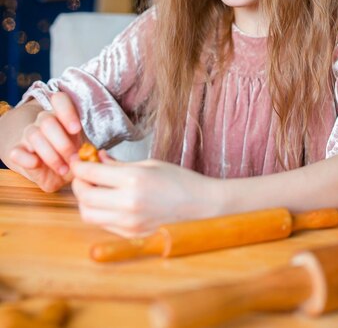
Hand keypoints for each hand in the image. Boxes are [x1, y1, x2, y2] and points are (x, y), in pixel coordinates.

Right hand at [9, 92, 82, 191]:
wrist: (48, 168)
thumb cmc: (69, 156)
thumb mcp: (82, 151)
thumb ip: (88, 151)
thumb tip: (94, 154)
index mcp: (62, 115)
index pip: (60, 99)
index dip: (67, 112)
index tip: (76, 130)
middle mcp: (43, 121)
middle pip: (48, 121)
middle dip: (63, 143)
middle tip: (74, 159)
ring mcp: (28, 135)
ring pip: (34, 135)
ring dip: (50, 155)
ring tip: (63, 169)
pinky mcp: (18, 152)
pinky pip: (16, 151)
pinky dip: (25, 158)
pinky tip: (36, 164)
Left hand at [71, 153, 221, 236]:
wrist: (201, 206)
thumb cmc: (179, 181)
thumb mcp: (149, 164)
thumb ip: (119, 165)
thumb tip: (97, 159)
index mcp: (133, 180)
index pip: (91, 174)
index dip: (79, 165)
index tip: (78, 160)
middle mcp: (128, 204)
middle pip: (84, 197)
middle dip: (78, 184)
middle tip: (83, 174)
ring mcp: (129, 223)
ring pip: (88, 215)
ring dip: (85, 201)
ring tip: (94, 189)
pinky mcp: (131, 235)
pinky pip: (103, 224)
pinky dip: (99, 212)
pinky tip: (107, 201)